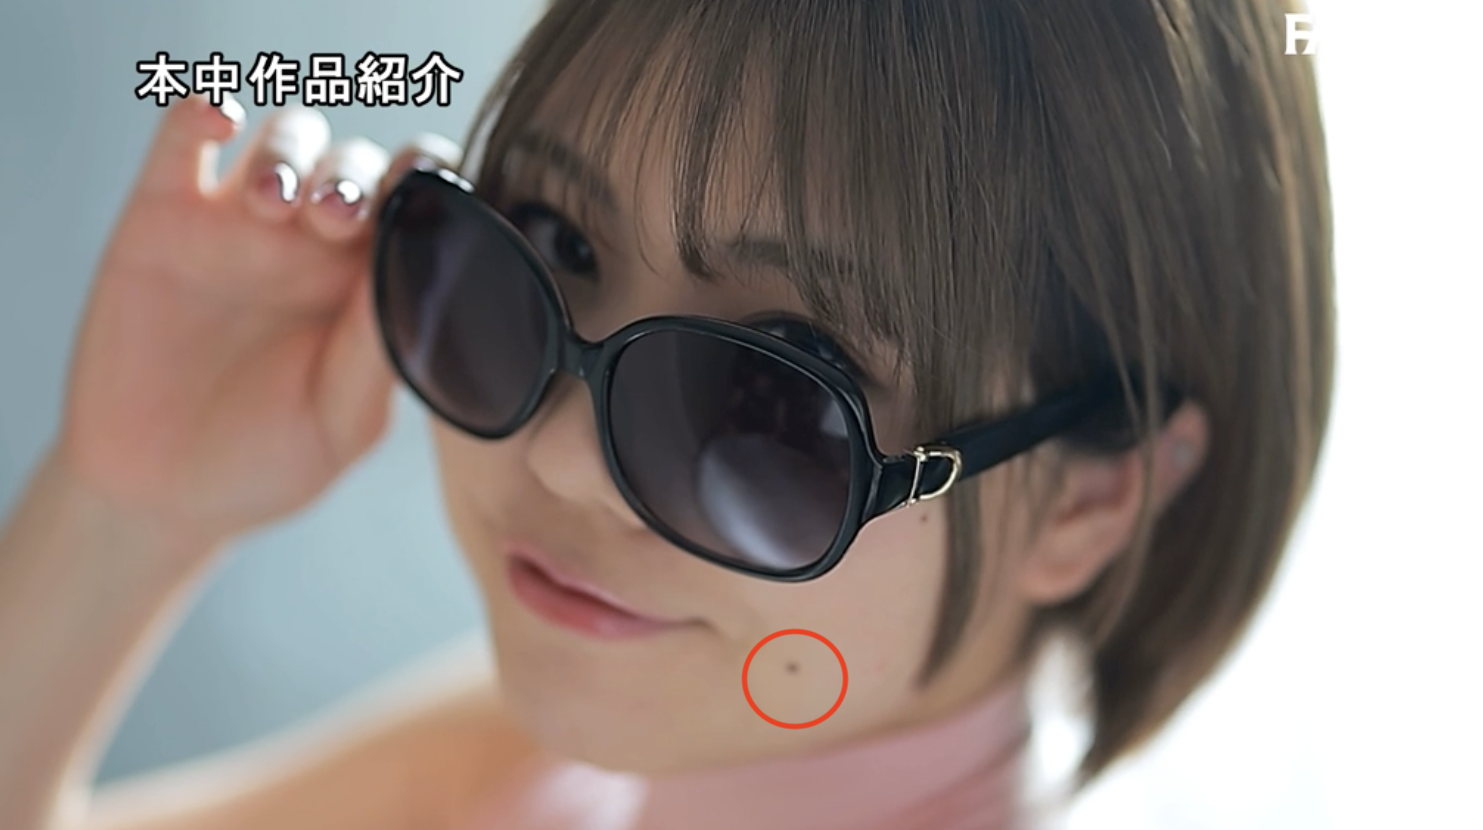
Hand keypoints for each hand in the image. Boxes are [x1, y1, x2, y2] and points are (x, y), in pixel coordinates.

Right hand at [55, 93, 460, 548]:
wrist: (162, 494)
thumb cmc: (270, 461)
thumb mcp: (343, 419)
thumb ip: (381, 348)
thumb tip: (428, 274)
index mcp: (372, 282)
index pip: (419, 202)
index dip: (432, 177)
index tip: (430, 187)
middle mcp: (316, 242)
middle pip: (357, 161)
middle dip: (355, 175)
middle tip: (337, 217)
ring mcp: (241, 221)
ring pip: (288, 137)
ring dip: (294, 151)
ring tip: (276, 203)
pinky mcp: (163, 214)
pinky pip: (184, 134)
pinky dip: (204, 110)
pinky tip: (220, 123)